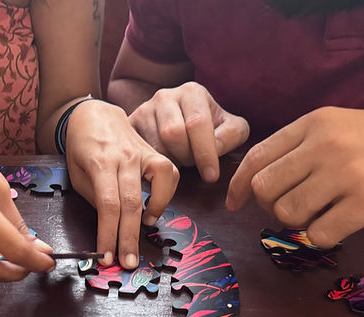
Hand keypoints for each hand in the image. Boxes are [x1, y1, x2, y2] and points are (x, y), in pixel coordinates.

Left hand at [65, 99, 178, 268]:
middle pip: (131, 202)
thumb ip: (96, 198)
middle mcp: (125, 157)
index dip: (109, 234)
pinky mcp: (154, 152)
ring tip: (145, 229)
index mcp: (100, 163)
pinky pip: (169, 173)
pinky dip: (166, 194)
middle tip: (129, 262)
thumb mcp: (77, 174)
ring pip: (159, 183)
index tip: (107, 256)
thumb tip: (111, 225)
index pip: (108, 205)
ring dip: (155, 211)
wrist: (94, 115)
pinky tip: (154, 208)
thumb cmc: (81, 147)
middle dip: (130, 237)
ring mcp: (142, 152)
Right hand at [129, 82, 248, 181]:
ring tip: (178, 161)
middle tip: (192, 164)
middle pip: (173, 134)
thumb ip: (233, 134)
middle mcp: (165, 96)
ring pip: (155, 144)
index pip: (197, 124)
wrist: (178, 118)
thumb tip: (216, 148)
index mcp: (192, 92)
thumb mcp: (229, 126)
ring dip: (170, 161)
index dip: (206, 153)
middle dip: (186, 156)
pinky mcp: (130, 125)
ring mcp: (144, 109)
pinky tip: (162, 164)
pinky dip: (152, 164)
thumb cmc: (207, 127)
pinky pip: (138, 150)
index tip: (211, 176)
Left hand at [226, 105, 363, 247]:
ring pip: (288, 214)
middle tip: (293, 208)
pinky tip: (341, 224)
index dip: (239, 185)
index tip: (236, 202)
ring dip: (299, 222)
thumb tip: (257, 182)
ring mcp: (346, 174)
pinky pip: (320, 234)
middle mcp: (325, 145)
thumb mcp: (341, 126)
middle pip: (266, 189)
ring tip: (323, 213)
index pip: (257, 156)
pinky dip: (323, 237)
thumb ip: (301, 147)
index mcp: (314, 123)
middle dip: (270, 207)